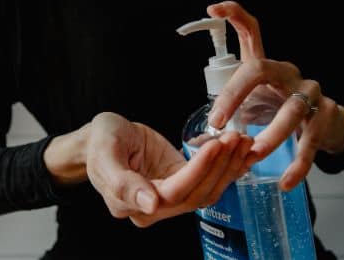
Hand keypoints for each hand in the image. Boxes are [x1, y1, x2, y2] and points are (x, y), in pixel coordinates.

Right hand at [87, 112, 252, 226]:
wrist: (102, 138)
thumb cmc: (100, 143)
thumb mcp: (105, 154)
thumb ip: (122, 182)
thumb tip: (149, 205)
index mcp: (133, 204)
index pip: (174, 192)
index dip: (198, 170)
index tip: (216, 144)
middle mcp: (155, 207)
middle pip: (197, 193)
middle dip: (220, 166)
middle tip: (235, 137)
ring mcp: (170, 196)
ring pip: (207, 189)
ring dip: (229, 166)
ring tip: (243, 140)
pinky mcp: (180, 182)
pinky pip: (208, 180)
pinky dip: (228, 167)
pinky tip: (243, 152)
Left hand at [206, 1, 343, 190]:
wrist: (325, 122)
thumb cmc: (279, 108)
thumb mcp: (253, 103)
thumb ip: (228, 115)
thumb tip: (197, 139)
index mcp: (266, 67)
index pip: (252, 32)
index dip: (234, 16)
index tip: (212, 8)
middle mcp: (287, 73)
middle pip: (260, 69)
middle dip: (235, 96)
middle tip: (219, 125)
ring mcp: (310, 93)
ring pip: (290, 111)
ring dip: (270, 136)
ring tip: (253, 155)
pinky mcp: (325, 118)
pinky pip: (310, 143)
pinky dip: (298, 165)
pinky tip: (285, 180)